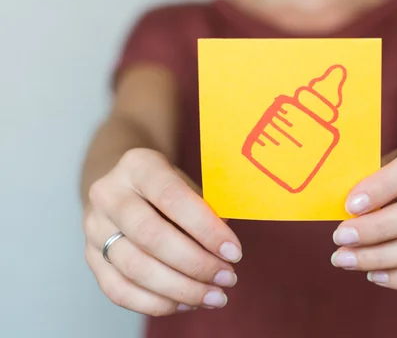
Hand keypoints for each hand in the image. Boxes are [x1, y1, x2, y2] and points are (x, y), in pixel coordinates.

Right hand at [83, 148, 241, 315]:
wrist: (124, 185)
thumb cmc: (168, 187)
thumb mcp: (189, 183)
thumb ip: (207, 210)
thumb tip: (226, 250)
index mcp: (138, 165)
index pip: (172, 197)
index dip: (206, 229)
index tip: (234, 252)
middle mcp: (108, 194)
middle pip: (151, 236)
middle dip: (196, 264)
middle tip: (227, 277)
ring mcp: (94, 227)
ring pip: (135, 268)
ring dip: (181, 289)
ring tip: (214, 296)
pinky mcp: (90, 257)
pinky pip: (119, 290)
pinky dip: (157, 303)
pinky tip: (187, 302)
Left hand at [330, 134, 396, 289]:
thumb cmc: (396, 172)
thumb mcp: (382, 163)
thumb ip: (366, 180)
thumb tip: (337, 209)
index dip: (385, 185)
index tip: (350, 205)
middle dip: (380, 229)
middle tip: (341, 238)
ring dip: (384, 258)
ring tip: (347, 259)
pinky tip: (374, 274)